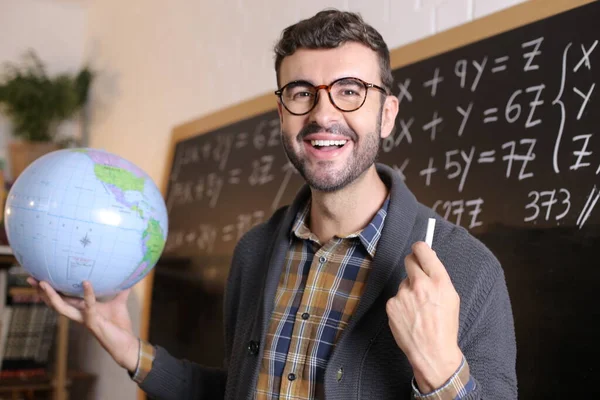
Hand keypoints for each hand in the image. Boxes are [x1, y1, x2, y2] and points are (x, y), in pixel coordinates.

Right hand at [27, 278, 139, 371]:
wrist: (127, 343)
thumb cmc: (120, 325)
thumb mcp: (119, 303)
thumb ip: (120, 291)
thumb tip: (128, 276)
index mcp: (82, 309)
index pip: (63, 297)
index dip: (52, 289)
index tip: (41, 276)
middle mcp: (79, 314)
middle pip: (55, 302)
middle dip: (42, 292)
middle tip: (31, 278)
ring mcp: (84, 319)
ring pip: (61, 308)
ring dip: (51, 296)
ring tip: (44, 283)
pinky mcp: (93, 322)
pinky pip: (88, 306)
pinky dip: (87, 294)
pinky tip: (86, 282)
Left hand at [385, 242, 462, 392]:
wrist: (432, 352)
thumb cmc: (445, 326)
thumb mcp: (451, 298)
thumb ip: (438, 278)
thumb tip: (427, 260)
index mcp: (439, 281)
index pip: (423, 251)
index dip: (419, 248)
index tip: (418, 248)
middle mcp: (420, 284)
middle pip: (409, 260)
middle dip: (412, 264)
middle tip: (417, 276)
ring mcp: (403, 294)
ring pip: (403, 282)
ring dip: (408, 290)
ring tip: (417, 309)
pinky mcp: (392, 304)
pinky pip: (396, 297)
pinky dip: (401, 304)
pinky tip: (409, 316)